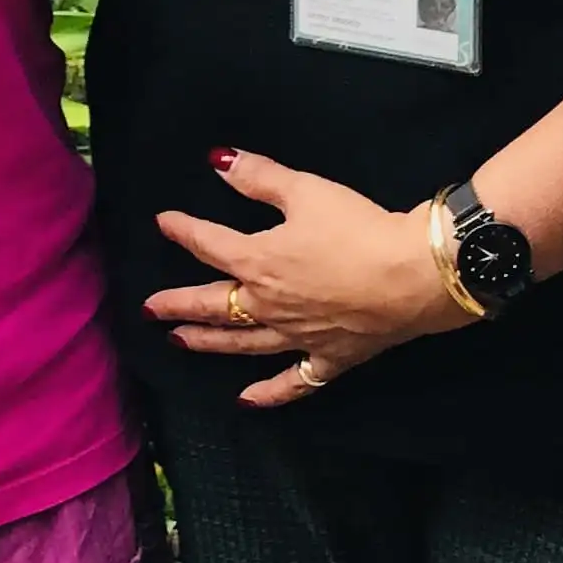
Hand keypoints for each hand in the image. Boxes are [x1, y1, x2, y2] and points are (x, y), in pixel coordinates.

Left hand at [147, 148, 468, 408]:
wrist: (413, 275)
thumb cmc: (359, 229)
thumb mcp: (307, 191)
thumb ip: (259, 178)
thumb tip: (218, 162)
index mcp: (258, 261)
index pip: (208, 244)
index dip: (183, 230)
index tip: (164, 223)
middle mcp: (268, 304)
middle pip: (211, 304)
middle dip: (176, 304)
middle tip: (149, 309)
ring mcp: (296, 337)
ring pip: (240, 343)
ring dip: (206, 342)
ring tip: (179, 341)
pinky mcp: (328, 358)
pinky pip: (292, 382)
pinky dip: (267, 394)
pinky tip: (246, 400)